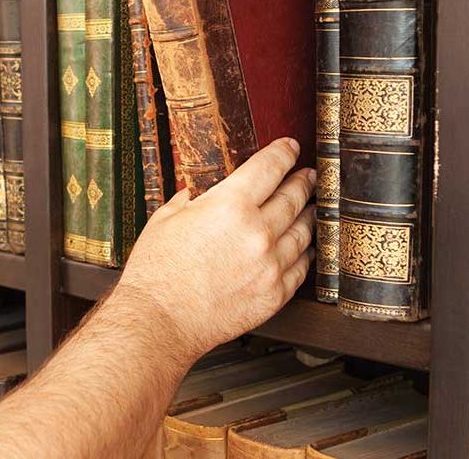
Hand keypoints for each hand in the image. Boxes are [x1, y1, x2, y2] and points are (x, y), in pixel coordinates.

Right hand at [113, 138, 315, 362]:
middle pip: (293, 197)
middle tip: (307, 175)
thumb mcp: (165, 220)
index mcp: (229, 205)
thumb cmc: (156, 271)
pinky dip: (306, 254)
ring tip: (311, 208)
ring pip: (303, 232)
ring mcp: (270, 265)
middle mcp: (257, 232)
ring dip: (309, 215)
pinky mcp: (274, 294)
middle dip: (302, 182)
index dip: (283, 153)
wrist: (160, 320)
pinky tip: (305, 248)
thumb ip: (187, 201)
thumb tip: (195, 195)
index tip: (290, 147)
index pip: (269, 167)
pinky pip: (301, 268)